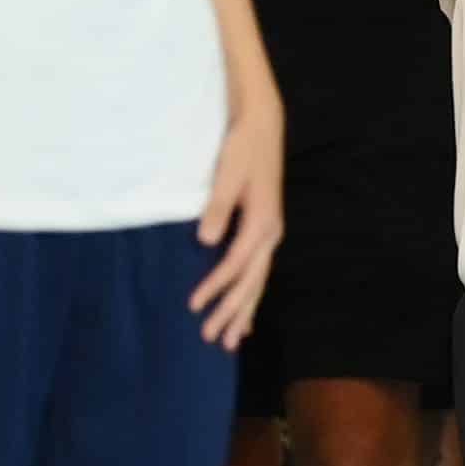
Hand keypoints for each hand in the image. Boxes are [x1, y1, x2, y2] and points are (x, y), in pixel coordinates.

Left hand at [190, 89, 284, 350]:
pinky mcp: (265, 230)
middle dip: (233, 312)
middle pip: (252, 282)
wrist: (262, 126)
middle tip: (214, 340)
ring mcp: (270, 233)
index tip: (193, 306)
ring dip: (244, 310)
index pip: (236, 264)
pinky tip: (245, 311)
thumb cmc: (242, 147)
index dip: (215, 287)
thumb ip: (218, 207)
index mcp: (262, 223)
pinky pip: (259, 271)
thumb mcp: (227, 173)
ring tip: (232, 339)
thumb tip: (206, 240)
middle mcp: (270, 234)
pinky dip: (251, 293)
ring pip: (258, 281)